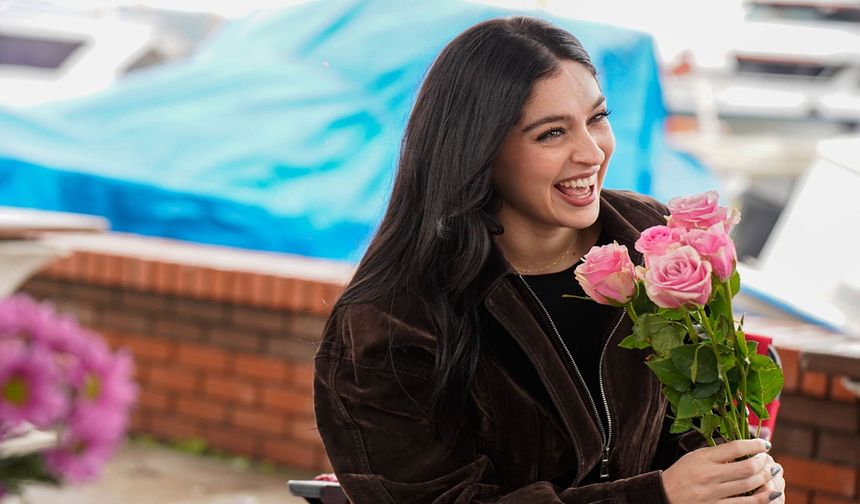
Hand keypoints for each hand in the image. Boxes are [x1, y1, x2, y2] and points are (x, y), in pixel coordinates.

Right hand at [662, 439, 782, 502]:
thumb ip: (718, 452)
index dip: (755, 444)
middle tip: (767, 460)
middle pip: (747, 467)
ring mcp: (713, 494)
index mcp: (703, 458)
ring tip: (770, 473)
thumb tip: (745, 447)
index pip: (735, 448)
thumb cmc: (681, 474)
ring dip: (765, 478)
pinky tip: (771, 493)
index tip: (765, 444)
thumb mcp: (695, 456)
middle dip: (763, 463)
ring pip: (749, 485)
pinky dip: (762, 498)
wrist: (664, 496)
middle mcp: (709, 475)